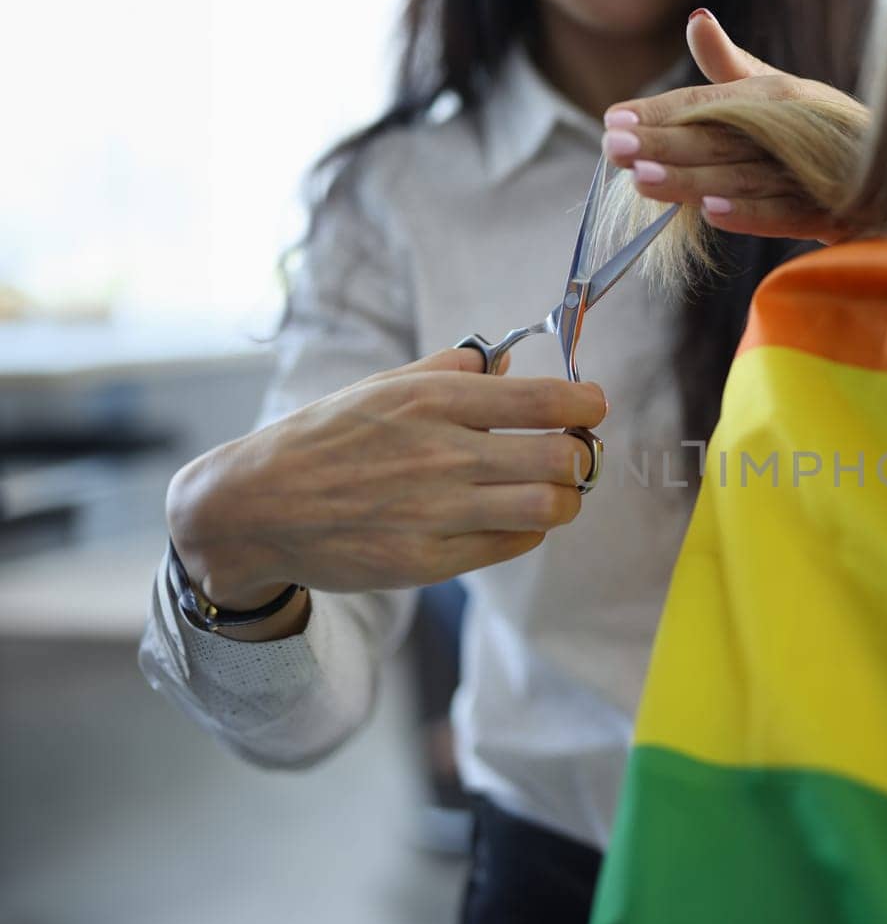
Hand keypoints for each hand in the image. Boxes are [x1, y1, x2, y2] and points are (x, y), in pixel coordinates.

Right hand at [166, 348, 606, 636]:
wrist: (256, 507)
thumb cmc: (326, 439)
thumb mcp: (383, 387)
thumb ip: (452, 371)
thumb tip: (509, 363)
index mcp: (433, 401)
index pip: (544, 401)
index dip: (586, 404)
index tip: (592, 406)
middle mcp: (442, 454)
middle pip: (560, 458)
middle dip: (581, 456)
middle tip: (573, 453)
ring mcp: (437, 511)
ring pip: (548, 507)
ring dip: (565, 497)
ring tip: (553, 489)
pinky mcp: (430, 560)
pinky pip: (512, 543)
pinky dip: (528, 529)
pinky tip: (513, 515)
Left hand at [600, 7, 863, 241]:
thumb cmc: (824, 133)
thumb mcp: (779, 95)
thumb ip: (731, 68)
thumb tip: (696, 19)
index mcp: (777, 97)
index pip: (709, 103)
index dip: (661, 111)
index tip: (613, 119)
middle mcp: (795, 129)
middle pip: (720, 138)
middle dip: (665, 142)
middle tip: (612, 145)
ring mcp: (814, 175)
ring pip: (744, 177)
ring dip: (694, 179)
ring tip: (643, 178)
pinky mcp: (833, 216)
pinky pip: (789, 215)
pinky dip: (752, 214)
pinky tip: (712, 213)